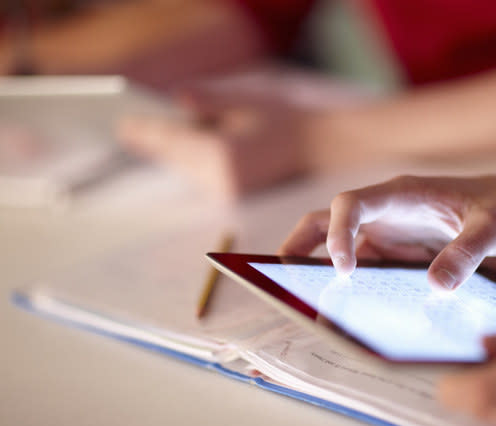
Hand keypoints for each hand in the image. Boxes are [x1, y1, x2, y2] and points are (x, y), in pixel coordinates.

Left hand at [117, 84, 309, 198]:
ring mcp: (227, 191)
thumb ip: (208, 102)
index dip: (146, 132)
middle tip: (126, 130)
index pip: (173, 141)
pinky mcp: (232, 195)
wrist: (313, 146)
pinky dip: (187, 162)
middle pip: (175, 158)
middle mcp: (221, 177)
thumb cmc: (281, 119)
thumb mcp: (244, 101)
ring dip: (170, 153)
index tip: (123, 126)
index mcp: (223, 153)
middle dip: (154, 143)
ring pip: (185, 169)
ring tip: (144, 137)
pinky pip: (199, 176)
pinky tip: (176, 149)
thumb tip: (176, 100)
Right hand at [280, 173, 495, 289]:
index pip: (351, 204)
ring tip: (306, 302)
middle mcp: (389, 213)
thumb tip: (435, 286)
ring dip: (322, 270)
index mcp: (404, 193)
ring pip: (343, 248)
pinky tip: (352, 313)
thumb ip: (468, 252)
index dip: (336, 234)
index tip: (344, 270)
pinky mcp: (403, 257)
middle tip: (279, 276)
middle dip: (300, 244)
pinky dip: (354, 289)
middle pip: (328, 221)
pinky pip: (370, 271)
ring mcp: (394, 235)